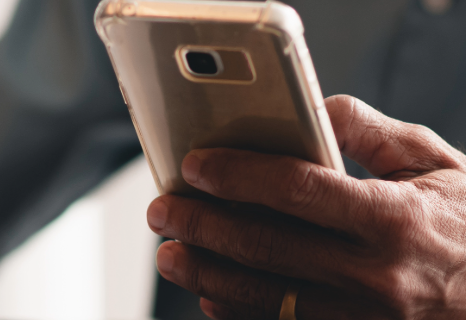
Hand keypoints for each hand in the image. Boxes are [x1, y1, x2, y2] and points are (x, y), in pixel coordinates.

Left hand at [147, 95, 465, 318]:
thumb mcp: (436, 167)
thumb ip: (372, 134)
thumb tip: (312, 111)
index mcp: (394, 219)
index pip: (298, 190)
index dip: (239, 177)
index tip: (197, 166)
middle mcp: (376, 274)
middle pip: (266, 248)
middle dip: (203, 227)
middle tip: (164, 211)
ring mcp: (363, 318)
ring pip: (265, 297)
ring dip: (207, 275)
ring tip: (171, 254)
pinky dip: (239, 313)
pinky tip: (210, 294)